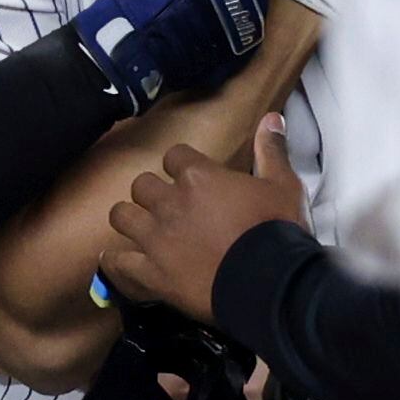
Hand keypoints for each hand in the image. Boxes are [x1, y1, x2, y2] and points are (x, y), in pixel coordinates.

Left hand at [100, 117, 309, 316]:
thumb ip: (271, 151)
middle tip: (168, 206)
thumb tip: (272, 117)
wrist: (268, 282)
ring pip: (121, 215)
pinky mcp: (151, 272)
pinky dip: (115, 261)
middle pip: (141, 184)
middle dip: (152, 192)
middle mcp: (169, 202)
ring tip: (142, 229)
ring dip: (130, 219)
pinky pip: (118, 262)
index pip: (174, 155)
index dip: (181, 165)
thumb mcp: (283, 186)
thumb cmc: (277, 230)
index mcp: (198, 176)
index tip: (191, 177)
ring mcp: (156, 238)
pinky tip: (116, 260)